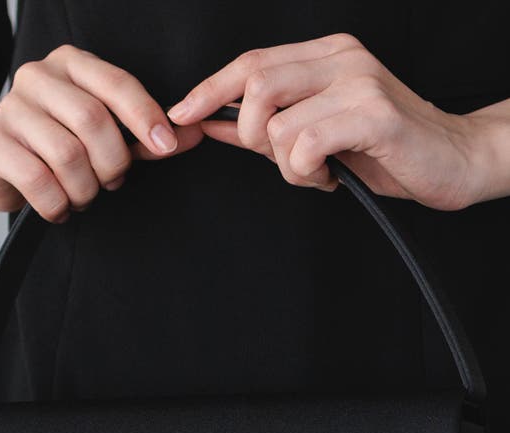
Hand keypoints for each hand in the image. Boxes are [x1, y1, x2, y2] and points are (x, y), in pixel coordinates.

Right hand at [0, 44, 204, 221]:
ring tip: (82, 197)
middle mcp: (36, 77)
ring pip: (67, 155)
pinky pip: (37, 180)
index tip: (166, 146)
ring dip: (84, 189)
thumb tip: (195, 134)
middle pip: (92, 121)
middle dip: (112, 163)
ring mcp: (9, 109)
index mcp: (69, 64)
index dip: (145, 116)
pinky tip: (59, 208)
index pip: (115, 84)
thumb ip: (145, 135)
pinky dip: (56, 204)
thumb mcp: (103, 135)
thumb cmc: (53, 145)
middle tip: (111, 182)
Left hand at [166, 33, 494, 210]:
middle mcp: (342, 59)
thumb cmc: (382, 148)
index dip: (209, 90)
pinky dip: (306, 173)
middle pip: (256, 86)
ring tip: (317, 170)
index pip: (251, 63)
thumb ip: (263, 127)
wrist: (451, 159)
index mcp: (325, 55)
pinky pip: (305, 146)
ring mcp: (359, 83)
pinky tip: (332, 176)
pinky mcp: (374, 114)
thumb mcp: (312, 134)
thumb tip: (211, 123)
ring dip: (285, 165)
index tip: (181, 116)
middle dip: (251, 135)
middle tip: (280, 159)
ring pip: (277, 125)